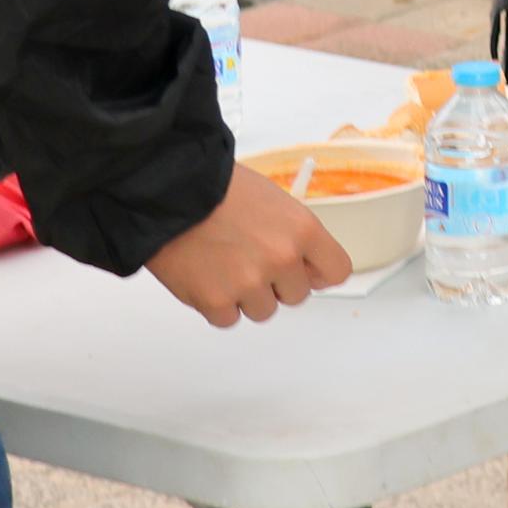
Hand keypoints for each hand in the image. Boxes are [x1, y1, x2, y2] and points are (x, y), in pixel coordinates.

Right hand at [143, 164, 353, 326]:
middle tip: (250, 259)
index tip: (305, 270)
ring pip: (263, 310)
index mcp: (302, 230)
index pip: (336, 271)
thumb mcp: (273, 200)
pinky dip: (217, 304)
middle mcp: (281, 259)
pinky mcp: (216, 302)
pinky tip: (207, 274)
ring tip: (225, 264)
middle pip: (297, 295)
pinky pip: (229, 319)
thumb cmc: (217, 188)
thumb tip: (304, 262)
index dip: (318, 272)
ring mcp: (249, 284)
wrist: (170, 191)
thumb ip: (294, 234)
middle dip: (277, 283)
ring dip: (247, 295)